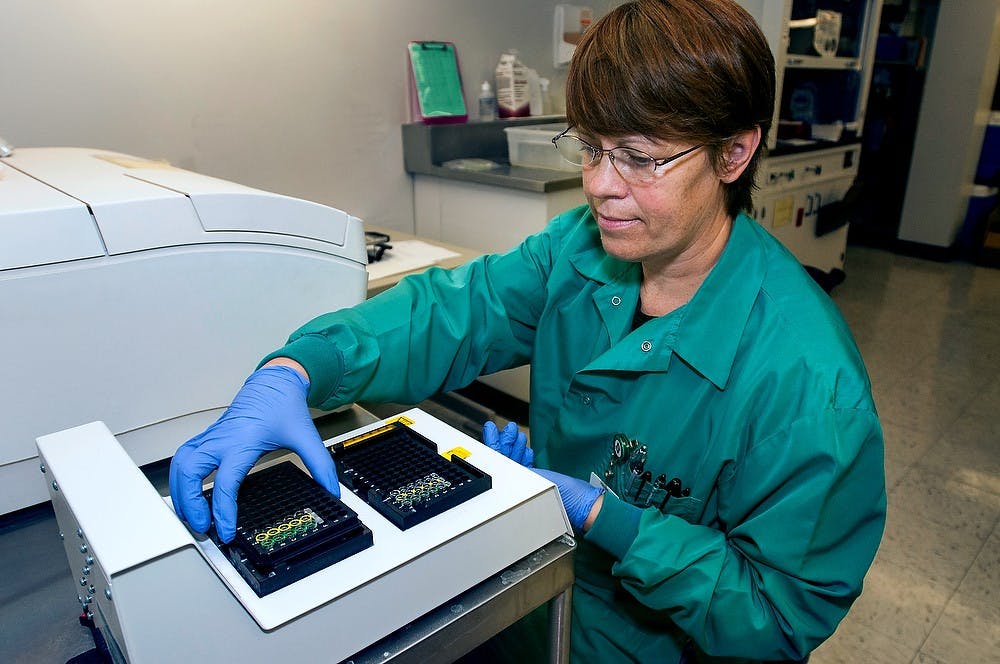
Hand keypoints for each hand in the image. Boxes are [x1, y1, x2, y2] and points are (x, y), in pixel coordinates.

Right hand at [169, 365, 338, 542]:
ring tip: (191, 515)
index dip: (222, 512)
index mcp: (243, 441)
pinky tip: (188, 493)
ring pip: (180, 465)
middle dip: (189, 503)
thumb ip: (321, 466)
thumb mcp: (306, 436)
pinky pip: (184, 457)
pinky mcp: (208, 437)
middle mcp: (222, 439)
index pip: (224, 482)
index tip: (224, 531)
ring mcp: (212, 437)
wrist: (275, 382)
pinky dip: (180, 477)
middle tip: (202, 526)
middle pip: (189, 473)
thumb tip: (332, 491)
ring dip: (180, 492)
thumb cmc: (284, 405)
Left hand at [482, 421, 601, 531]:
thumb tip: (498, 455)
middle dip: (505, 442)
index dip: (493, 444)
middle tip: (506, 428)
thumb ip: (516, 468)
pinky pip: (526, 467)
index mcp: (513, 488)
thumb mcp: (535, 478)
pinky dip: (524, 456)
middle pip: (505, 460)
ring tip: (515, 433)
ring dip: (514, 447)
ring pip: (515, 462)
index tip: (490, 430)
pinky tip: (526, 450)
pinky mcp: (539, 483)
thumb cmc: (563, 497)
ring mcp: (528, 484)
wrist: (583, 504)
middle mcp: (518, 486)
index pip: (497, 462)